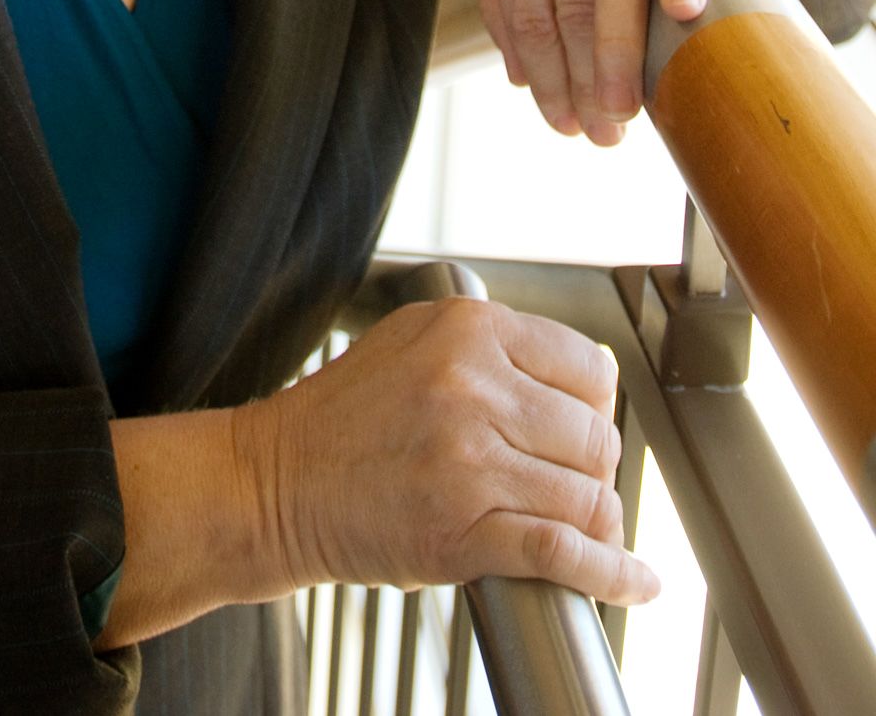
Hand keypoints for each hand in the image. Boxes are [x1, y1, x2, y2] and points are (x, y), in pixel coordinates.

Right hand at [239, 298, 656, 604]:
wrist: (277, 483)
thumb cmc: (345, 416)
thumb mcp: (415, 340)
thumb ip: (496, 346)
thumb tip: (589, 378)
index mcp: (467, 329)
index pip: (590, 369)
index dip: (593, 407)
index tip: (578, 428)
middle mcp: (472, 387)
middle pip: (596, 438)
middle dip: (591, 468)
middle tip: (561, 480)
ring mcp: (469, 461)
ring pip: (588, 499)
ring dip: (594, 523)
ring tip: (573, 526)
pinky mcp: (464, 531)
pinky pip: (566, 554)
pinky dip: (611, 575)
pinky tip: (633, 582)